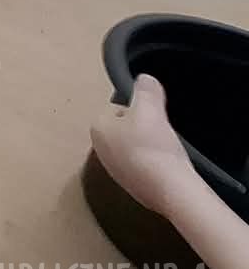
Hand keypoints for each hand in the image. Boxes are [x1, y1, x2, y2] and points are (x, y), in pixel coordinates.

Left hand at [92, 75, 199, 215]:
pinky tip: (168, 165)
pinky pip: (145, 168)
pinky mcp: (133, 188)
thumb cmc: (153, 145)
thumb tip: (144, 79)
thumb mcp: (150, 107)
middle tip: (161, 132)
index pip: (117, 109)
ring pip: (136, 149)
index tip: (153, 116)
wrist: (170, 189)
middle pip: (126, 129)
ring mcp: (116, 172)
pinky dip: (156, 165)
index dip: (139, 109)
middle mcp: (100, 151)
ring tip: (166, 149)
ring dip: (151, 147)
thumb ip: (146, 89)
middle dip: (143, 128)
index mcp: (97, 129)